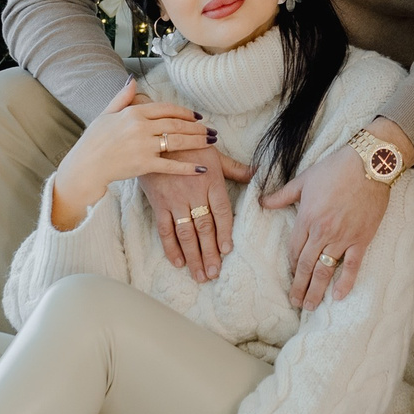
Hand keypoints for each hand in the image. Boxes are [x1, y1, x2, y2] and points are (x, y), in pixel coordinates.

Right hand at [48, 80, 211, 230]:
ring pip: (177, 141)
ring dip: (197, 141)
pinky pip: (171, 165)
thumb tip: (133, 80)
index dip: (185, 112)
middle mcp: (141, 127)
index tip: (198, 117)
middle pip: (176, 124)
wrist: (86, 166)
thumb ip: (123, 97)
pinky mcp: (144, 164)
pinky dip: (187, 167)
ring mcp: (143, 146)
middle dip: (197, 127)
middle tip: (212, 131)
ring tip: (212, 142)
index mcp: (133, 112)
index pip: (166, 109)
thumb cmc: (94, 140)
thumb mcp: (106, 114)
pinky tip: (201, 168)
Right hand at [143, 144, 253, 281]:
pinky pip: (164, 229)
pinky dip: (170, 247)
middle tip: (214, 273)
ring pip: (186, 233)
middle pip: (204, 227)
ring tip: (200, 275)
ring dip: (193, 256)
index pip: (221, 211)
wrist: (156, 138)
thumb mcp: (214, 153)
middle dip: (210, 253)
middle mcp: (193, 192)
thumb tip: (257, 173)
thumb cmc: (189, 144)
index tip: (227, 250)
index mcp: (211, 180)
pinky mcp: (158, 203)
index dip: (224, 232)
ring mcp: (174, 200)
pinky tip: (178, 262)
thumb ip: (235, 168)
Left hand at [259, 122, 407, 310]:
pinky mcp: (361, 239)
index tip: (290, 277)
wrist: (370, 164)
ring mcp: (343, 238)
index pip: (294, 249)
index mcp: (307, 218)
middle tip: (294, 302)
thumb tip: (262, 202)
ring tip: (309, 305)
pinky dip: (345, 282)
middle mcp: (322, 232)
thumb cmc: (336, 168)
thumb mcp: (304, 180)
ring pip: (325, 270)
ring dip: (316, 290)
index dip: (291, 265)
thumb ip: (282, 195)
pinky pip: (352, 266)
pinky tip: (337, 296)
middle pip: (306, 265)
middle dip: (299, 286)